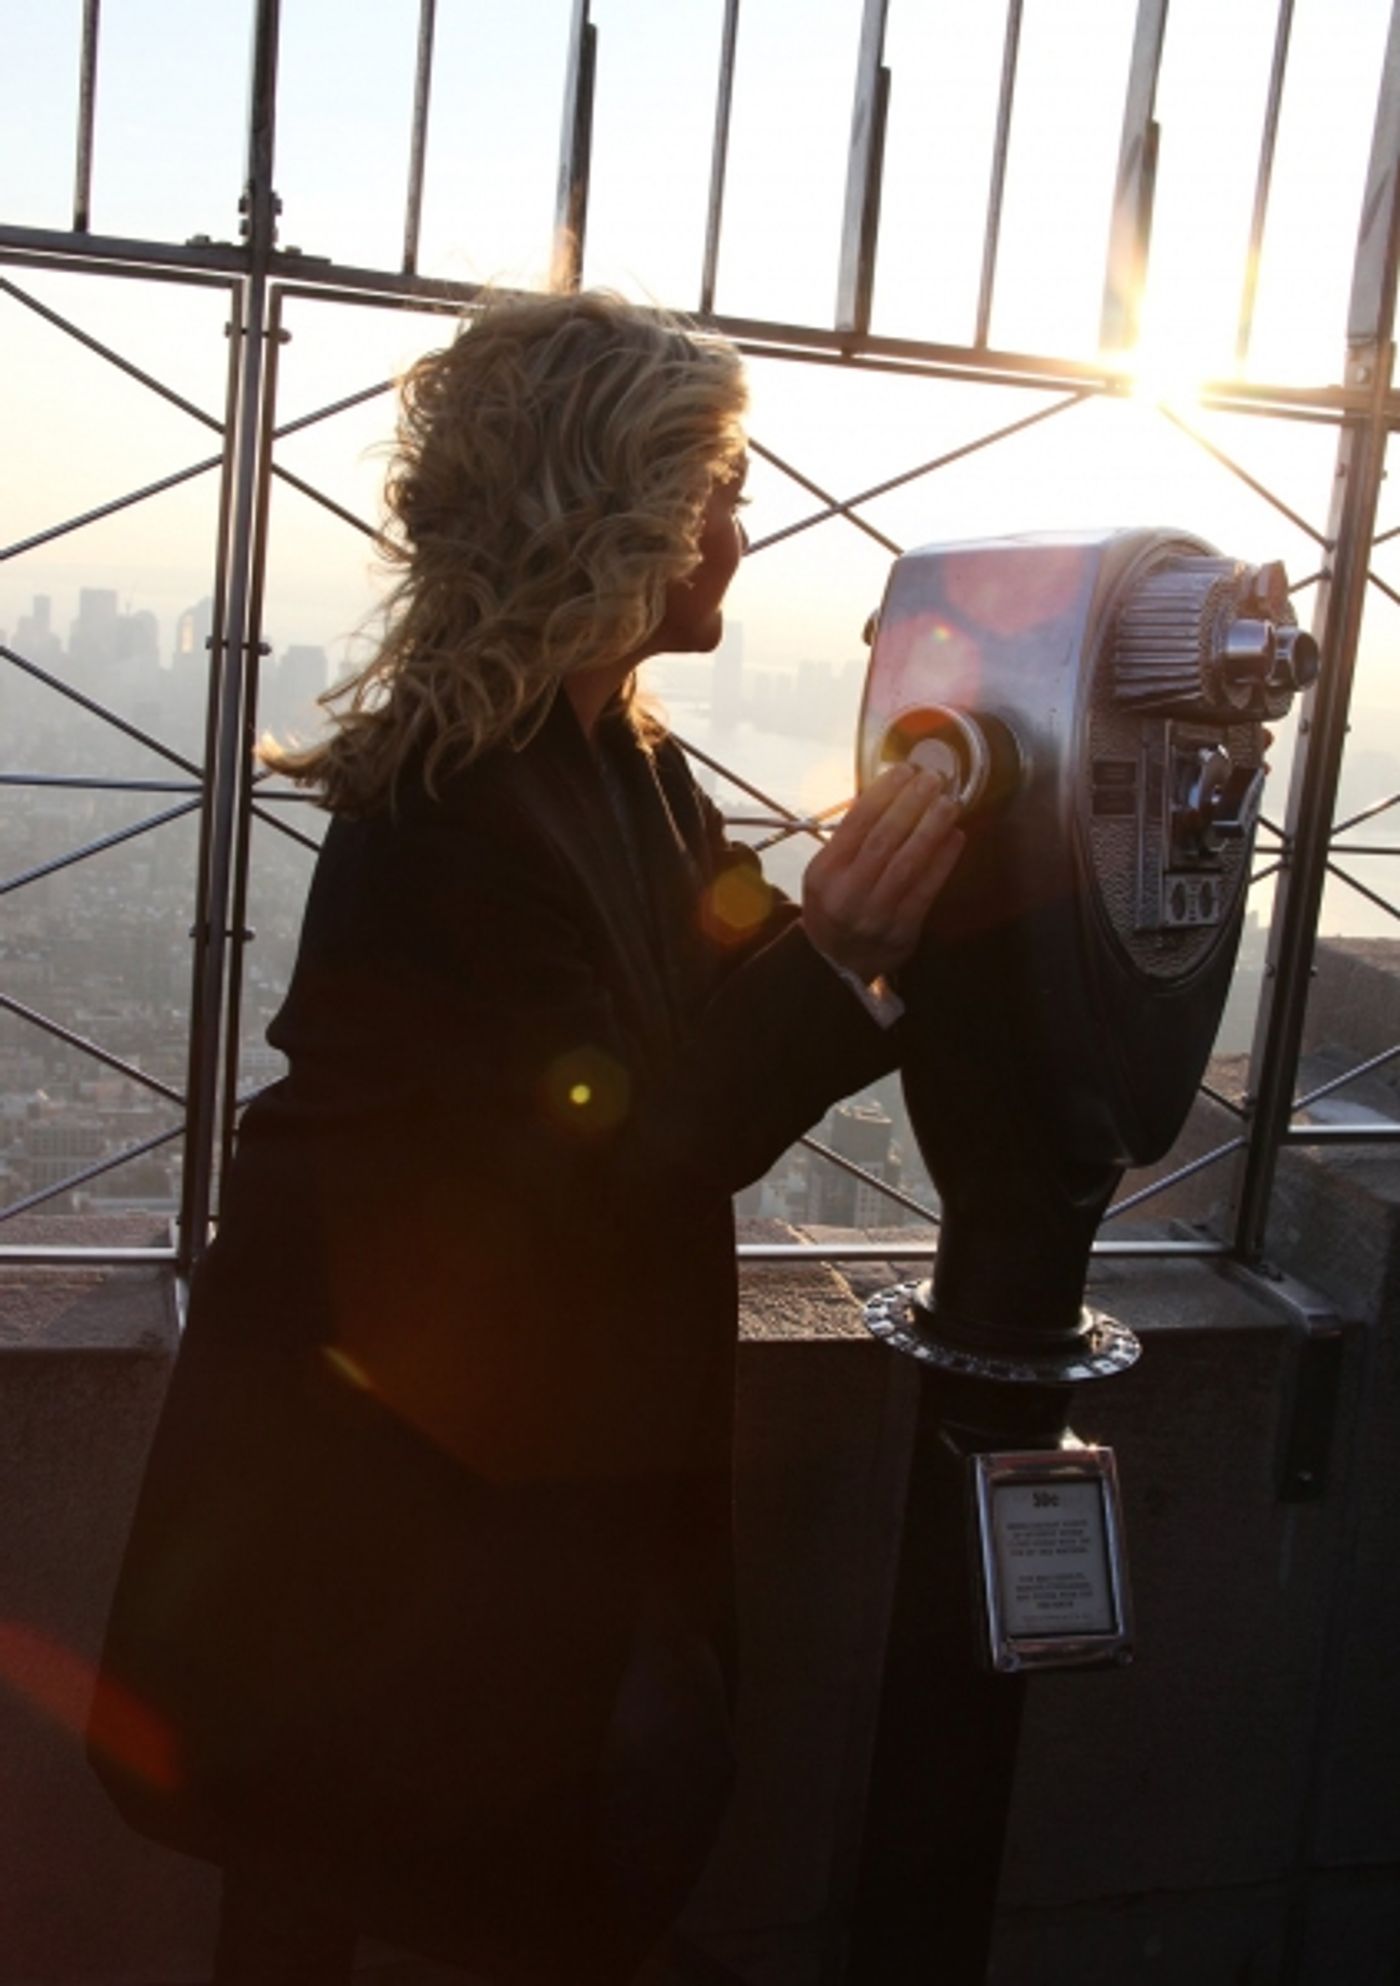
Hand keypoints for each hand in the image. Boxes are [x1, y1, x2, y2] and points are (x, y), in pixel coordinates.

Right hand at [802, 763, 965, 982]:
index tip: (904, 770)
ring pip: (907, 863)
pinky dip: (943, 861)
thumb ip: (850, 838)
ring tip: (949, 802)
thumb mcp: (825, 871)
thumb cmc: (834, 906)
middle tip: (934, 779)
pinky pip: (926, 890)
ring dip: (932, 828)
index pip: (856, 823)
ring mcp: (875, 914)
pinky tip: (955, 837)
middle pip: (883, 839)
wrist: (836, 963)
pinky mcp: (902, 931)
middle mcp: (847, 893)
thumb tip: (889, 793)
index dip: (883, 793)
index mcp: (825, 872)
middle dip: (912, 804)